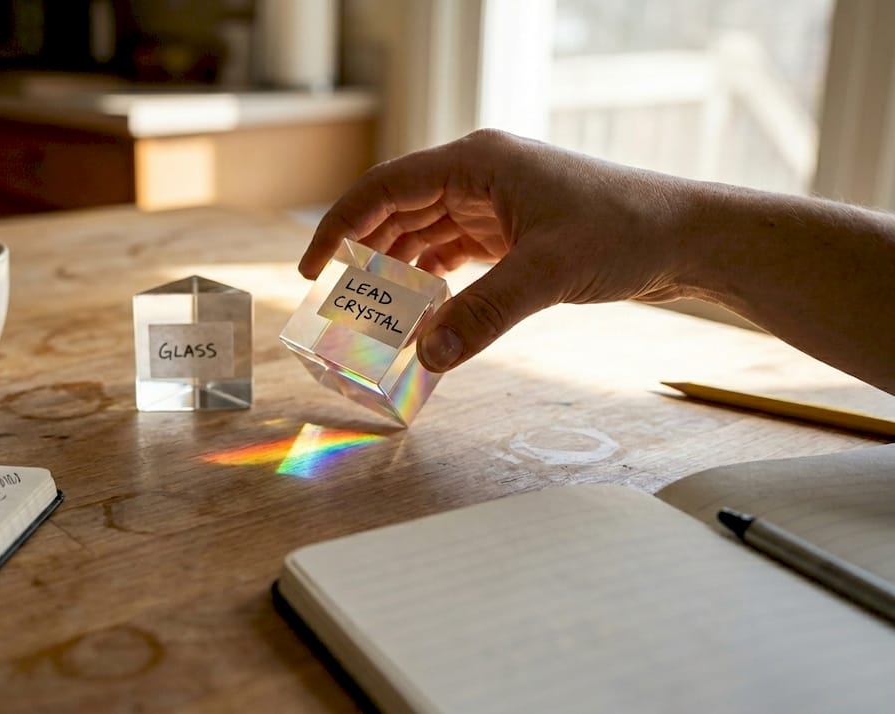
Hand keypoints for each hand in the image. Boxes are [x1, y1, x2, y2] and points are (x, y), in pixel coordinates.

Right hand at [300, 129, 700, 372]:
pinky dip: (432, 280)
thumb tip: (425, 359)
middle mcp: (479, 174)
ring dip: (398, 272)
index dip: (339, 226)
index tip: (311, 269)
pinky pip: (453, 252)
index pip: (385, 188)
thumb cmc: (626, 231)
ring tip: (374, 315)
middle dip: (365, 256)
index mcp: (477, 161)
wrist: (687, 235)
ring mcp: (495, 201)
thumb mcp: (548, 273)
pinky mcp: (512, 229)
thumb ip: (482, 315)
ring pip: (423, 234)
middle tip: (339, 305)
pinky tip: (422, 310)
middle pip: (397, 211)